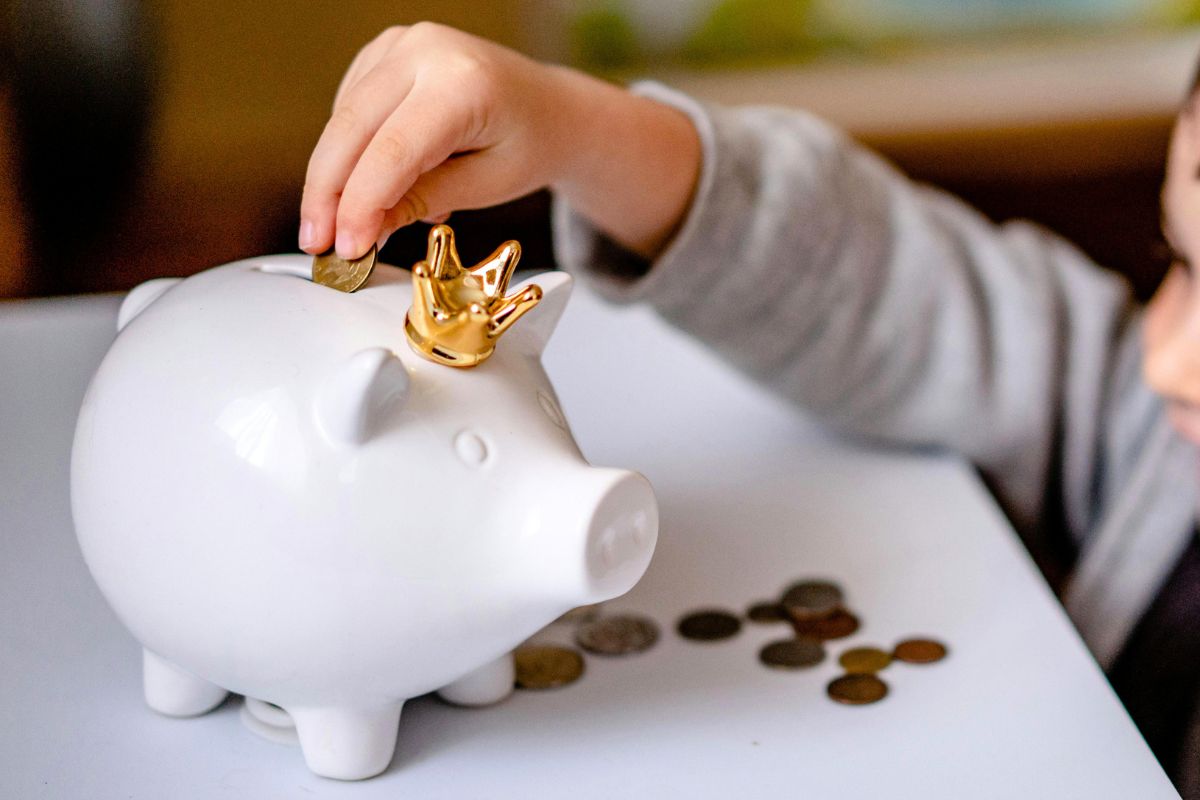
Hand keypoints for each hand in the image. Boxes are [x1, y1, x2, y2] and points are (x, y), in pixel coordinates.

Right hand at [299, 23, 699, 261]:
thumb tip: (363, 229)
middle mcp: (427, 51)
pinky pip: (349, 106)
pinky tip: (369, 183)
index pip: (392, 150)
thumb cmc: (528, 144)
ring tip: (344, 226)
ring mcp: (402, 43)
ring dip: (333, 177)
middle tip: (318, 244)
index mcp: (464, 83)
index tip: (345, 247)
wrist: (548, 108)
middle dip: (328, 193)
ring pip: (342, 117)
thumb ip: (422, 201)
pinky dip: (349, 151)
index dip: (360, 203)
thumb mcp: (486, 185)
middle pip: (352, 128)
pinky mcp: (386, 51)